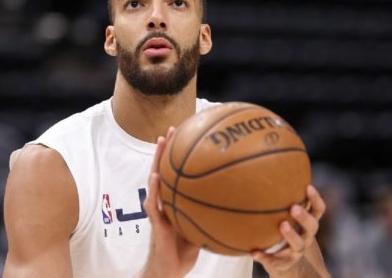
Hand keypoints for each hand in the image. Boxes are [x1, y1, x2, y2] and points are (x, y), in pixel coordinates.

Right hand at [138, 127, 199, 277]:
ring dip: (157, 160)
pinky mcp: (155, 223)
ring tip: (161, 141)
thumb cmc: (186, 250)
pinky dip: (153, 189)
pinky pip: (153, 203)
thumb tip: (238, 201)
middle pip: (165, 169)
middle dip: (168, 148)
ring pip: (155, 179)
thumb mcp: (203, 227)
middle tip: (174, 128)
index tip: (189, 134)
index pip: (177, 172)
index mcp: (174, 200)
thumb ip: (213, 213)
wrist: (170, 271)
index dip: (180, 155)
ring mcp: (158, 210)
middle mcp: (164, 201)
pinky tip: (155, 176)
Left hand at [252, 185, 327, 277]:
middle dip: (304, 217)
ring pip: (299, 245)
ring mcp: (296, 251)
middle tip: (294, 207)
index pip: (318, 210)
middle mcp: (306, 236)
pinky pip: (275, 261)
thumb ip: (280, 199)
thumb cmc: (284, 229)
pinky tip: (254, 252)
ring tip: (282, 225)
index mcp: (308, 223)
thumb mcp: (286, 215)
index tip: (308, 186)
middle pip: (313, 226)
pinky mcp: (284, 263)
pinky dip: (264, 257)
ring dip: (291, 235)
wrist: (286, 262)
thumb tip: (263, 168)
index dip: (315, 199)